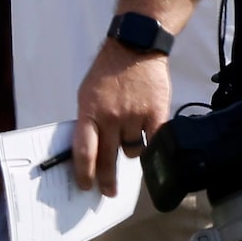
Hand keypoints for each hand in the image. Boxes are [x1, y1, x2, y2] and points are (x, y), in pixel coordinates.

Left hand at [72, 41, 172, 197]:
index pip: (85, 152)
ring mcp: (135, 116)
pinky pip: (153, 142)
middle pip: (108, 159)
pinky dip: (149, 146)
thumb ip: (89, 120)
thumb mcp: (87, 94)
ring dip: (130, 151)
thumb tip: (91, 149)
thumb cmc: (108, 71)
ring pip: (132, 151)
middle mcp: (111, 117)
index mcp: (89, 112)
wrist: (135, 48)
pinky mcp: (156, 114)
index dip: (85, 174)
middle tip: (109, 192)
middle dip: (108, 180)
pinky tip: (147, 144)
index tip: (86, 186)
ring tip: (130, 139)